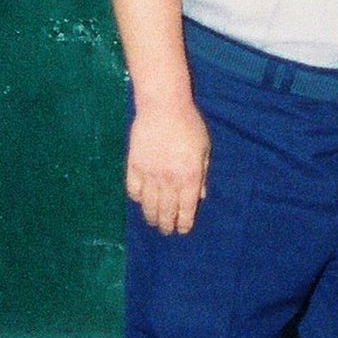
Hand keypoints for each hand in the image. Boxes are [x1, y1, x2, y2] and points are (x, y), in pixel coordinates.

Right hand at [127, 94, 211, 235]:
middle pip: (166, 211)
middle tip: (166, 230)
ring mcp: (149, 174)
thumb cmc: (189, 125)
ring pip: (148, 205)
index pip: (186, 209)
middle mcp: (169, 180)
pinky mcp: (133, 166)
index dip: (183, 223)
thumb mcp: (204, 149)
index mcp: (190, 177)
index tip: (182, 230)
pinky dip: (137, 198)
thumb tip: (201, 197)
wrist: (163, 107)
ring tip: (153, 221)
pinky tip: (141, 200)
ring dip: (151, 217)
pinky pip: (133, 190)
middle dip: (167, 224)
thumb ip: (203, 174)